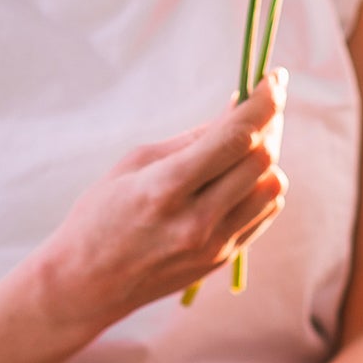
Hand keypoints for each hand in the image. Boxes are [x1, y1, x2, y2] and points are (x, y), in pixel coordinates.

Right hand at [47, 72, 288, 328]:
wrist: (87, 284)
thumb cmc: (102, 214)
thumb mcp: (136, 163)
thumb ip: (192, 139)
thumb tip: (238, 109)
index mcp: (166, 188)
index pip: (235, 138)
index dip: (264, 103)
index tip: (275, 78)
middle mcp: (197, 220)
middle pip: (262, 159)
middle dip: (270, 122)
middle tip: (263, 102)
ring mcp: (214, 245)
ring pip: (272, 188)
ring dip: (267, 157)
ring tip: (245, 143)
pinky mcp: (222, 259)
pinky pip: (264, 213)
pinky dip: (261, 186)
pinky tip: (241, 175)